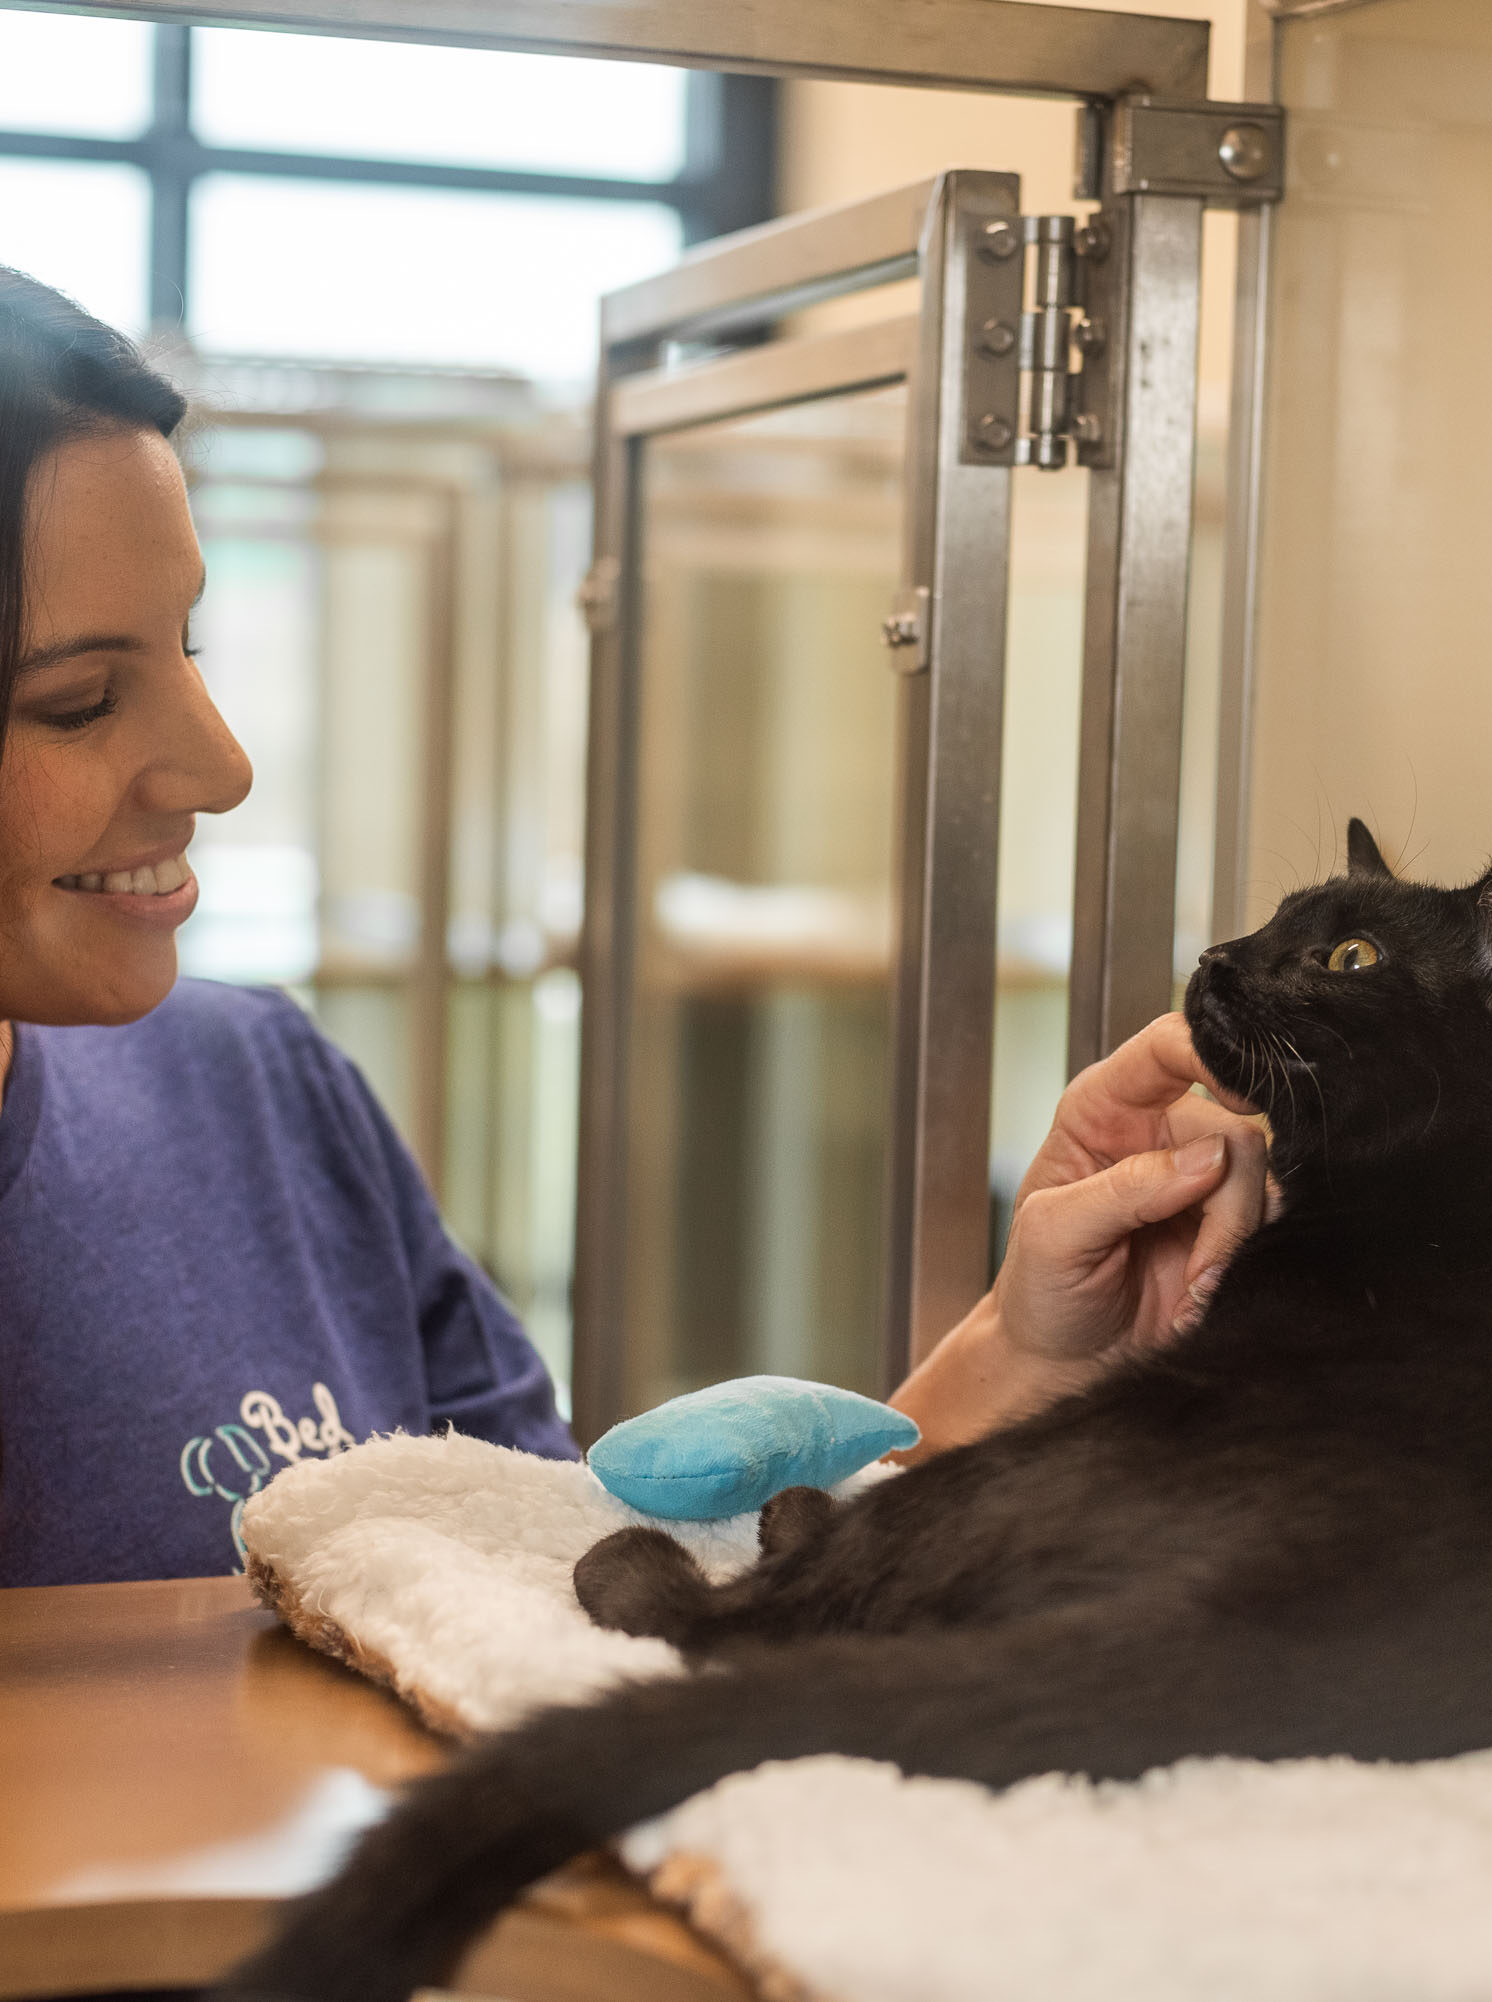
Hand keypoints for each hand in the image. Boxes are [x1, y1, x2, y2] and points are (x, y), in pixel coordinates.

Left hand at [890, 1013, 1269, 1455]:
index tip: (1237, 1098)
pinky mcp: (1225, 1225)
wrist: (1063, 1360)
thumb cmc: (1039, 1289)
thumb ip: (1124, 1189)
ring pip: (1260, 1178)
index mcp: (1102, 1108)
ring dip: (1234, 1239)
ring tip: (1191, 1285)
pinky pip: (1268, 1223)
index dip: (1210, 1055)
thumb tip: (1208, 1159)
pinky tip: (1203, 1293)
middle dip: (1224, 1201)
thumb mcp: (1055, 1234)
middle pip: (1233, 1127)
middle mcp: (1157, 1130)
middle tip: (1197, 1263)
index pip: (1167, 1046)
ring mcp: (1197, 1178)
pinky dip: (1243, 1262)